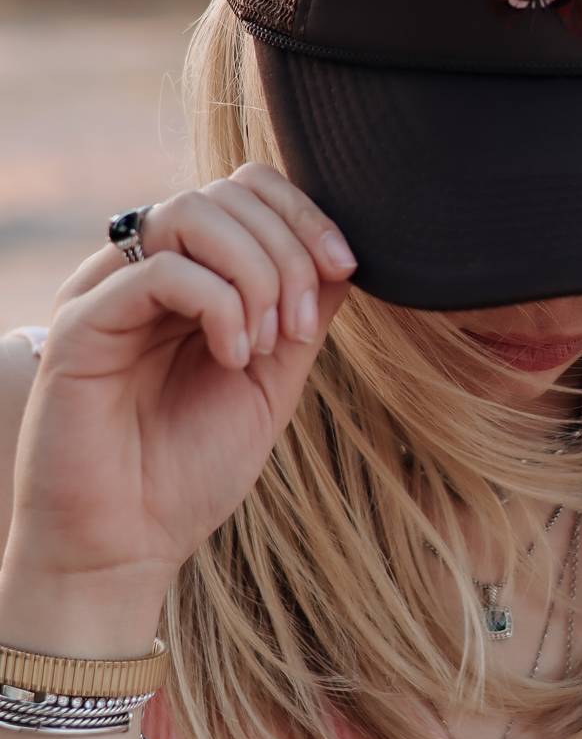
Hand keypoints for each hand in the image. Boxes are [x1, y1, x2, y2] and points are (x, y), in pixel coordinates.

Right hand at [6, 163, 358, 601]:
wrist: (124, 549)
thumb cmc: (189, 473)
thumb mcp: (272, 381)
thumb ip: (301, 314)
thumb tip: (342, 254)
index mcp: (186, 275)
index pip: (244, 189)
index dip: (303, 213)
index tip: (345, 266)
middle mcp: (140, 270)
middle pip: (225, 192)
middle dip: (288, 248)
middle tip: (298, 328)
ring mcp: (105, 291)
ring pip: (190, 213)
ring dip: (255, 272)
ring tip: (265, 344)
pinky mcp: (79, 325)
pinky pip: (159, 271)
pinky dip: (218, 304)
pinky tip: (232, 358)